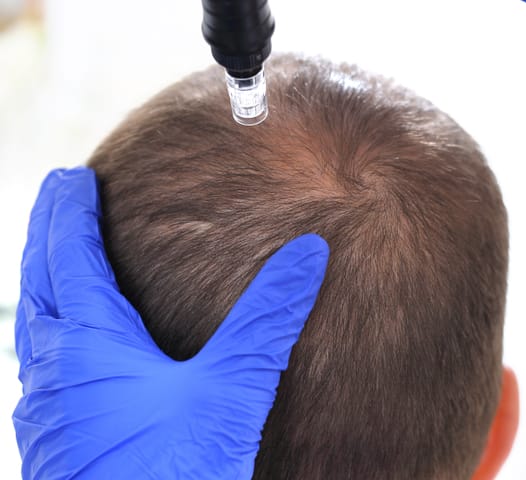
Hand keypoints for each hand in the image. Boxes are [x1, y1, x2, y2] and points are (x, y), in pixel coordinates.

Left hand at [13, 168, 328, 479]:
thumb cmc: (176, 474)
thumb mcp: (232, 388)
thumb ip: (269, 317)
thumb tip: (308, 253)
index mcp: (88, 343)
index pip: (69, 255)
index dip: (71, 211)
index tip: (73, 178)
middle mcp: (54, 369)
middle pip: (40, 281)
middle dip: (46, 231)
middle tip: (56, 197)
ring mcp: (45, 409)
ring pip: (37, 326)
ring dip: (46, 282)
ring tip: (59, 261)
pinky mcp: (53, 441)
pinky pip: (42, 364)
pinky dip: (53, 330)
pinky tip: (74, 352)